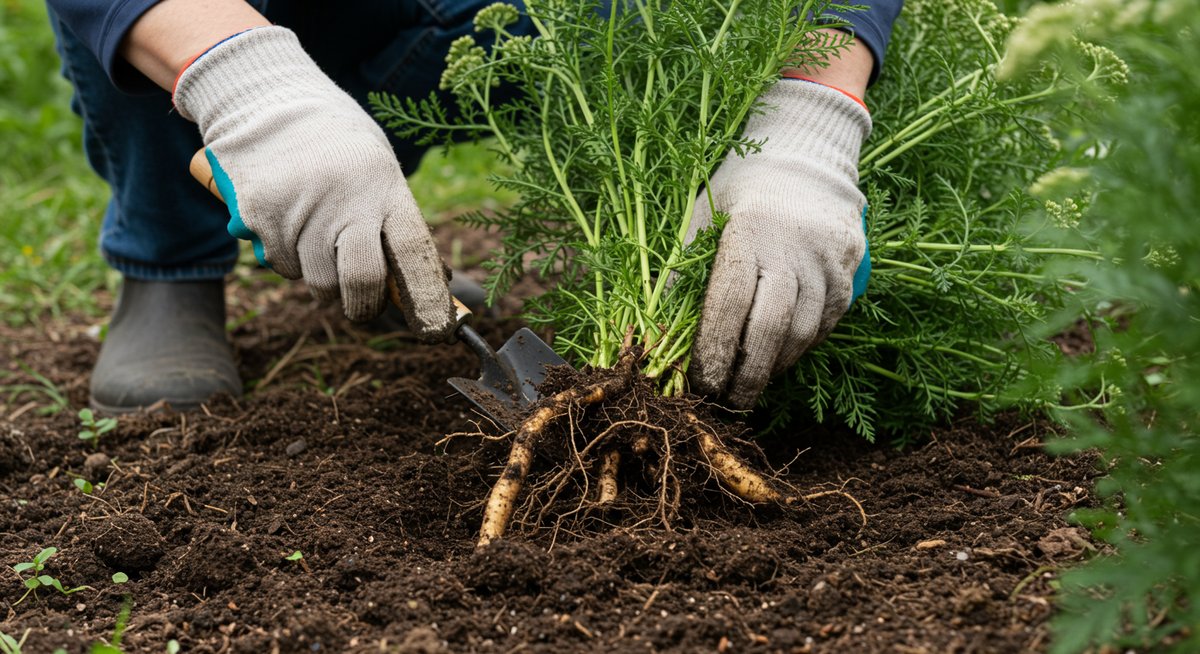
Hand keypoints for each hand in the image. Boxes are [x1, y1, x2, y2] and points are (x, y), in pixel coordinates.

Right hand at [174, 27, 453, 338]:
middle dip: (363, 307)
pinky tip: (289, 223)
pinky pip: (281, 264)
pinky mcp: (261, 215)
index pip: (413, 251)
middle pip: (362, 280)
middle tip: (360, 308)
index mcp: (385, 186)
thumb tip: (405, 290)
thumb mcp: (375, 170)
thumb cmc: (335, 145)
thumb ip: (389, 222)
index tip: (435, 330)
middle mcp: (345, 200)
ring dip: (321, 280)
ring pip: (317, 281)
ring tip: (317, 240)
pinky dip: (288, 258)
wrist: (265, 100)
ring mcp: (300, 209)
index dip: (426, 297)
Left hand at [687, 80, 871, 407]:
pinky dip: (803, 346)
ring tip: (750, 385)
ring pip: (803, 331)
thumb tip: (658, 330)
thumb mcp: (702, 218)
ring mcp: (827, 258)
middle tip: (727, 402)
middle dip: (746, 375)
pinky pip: (828, 322)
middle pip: (770, 328)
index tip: (699, 382)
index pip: (729, 304)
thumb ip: (682, 271)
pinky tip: (780, 358)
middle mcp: (793, 246)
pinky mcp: (850, 267)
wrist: (806, 155)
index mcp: (749, 231)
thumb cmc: (740, 189)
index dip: (713, 349)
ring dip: (774, 366)